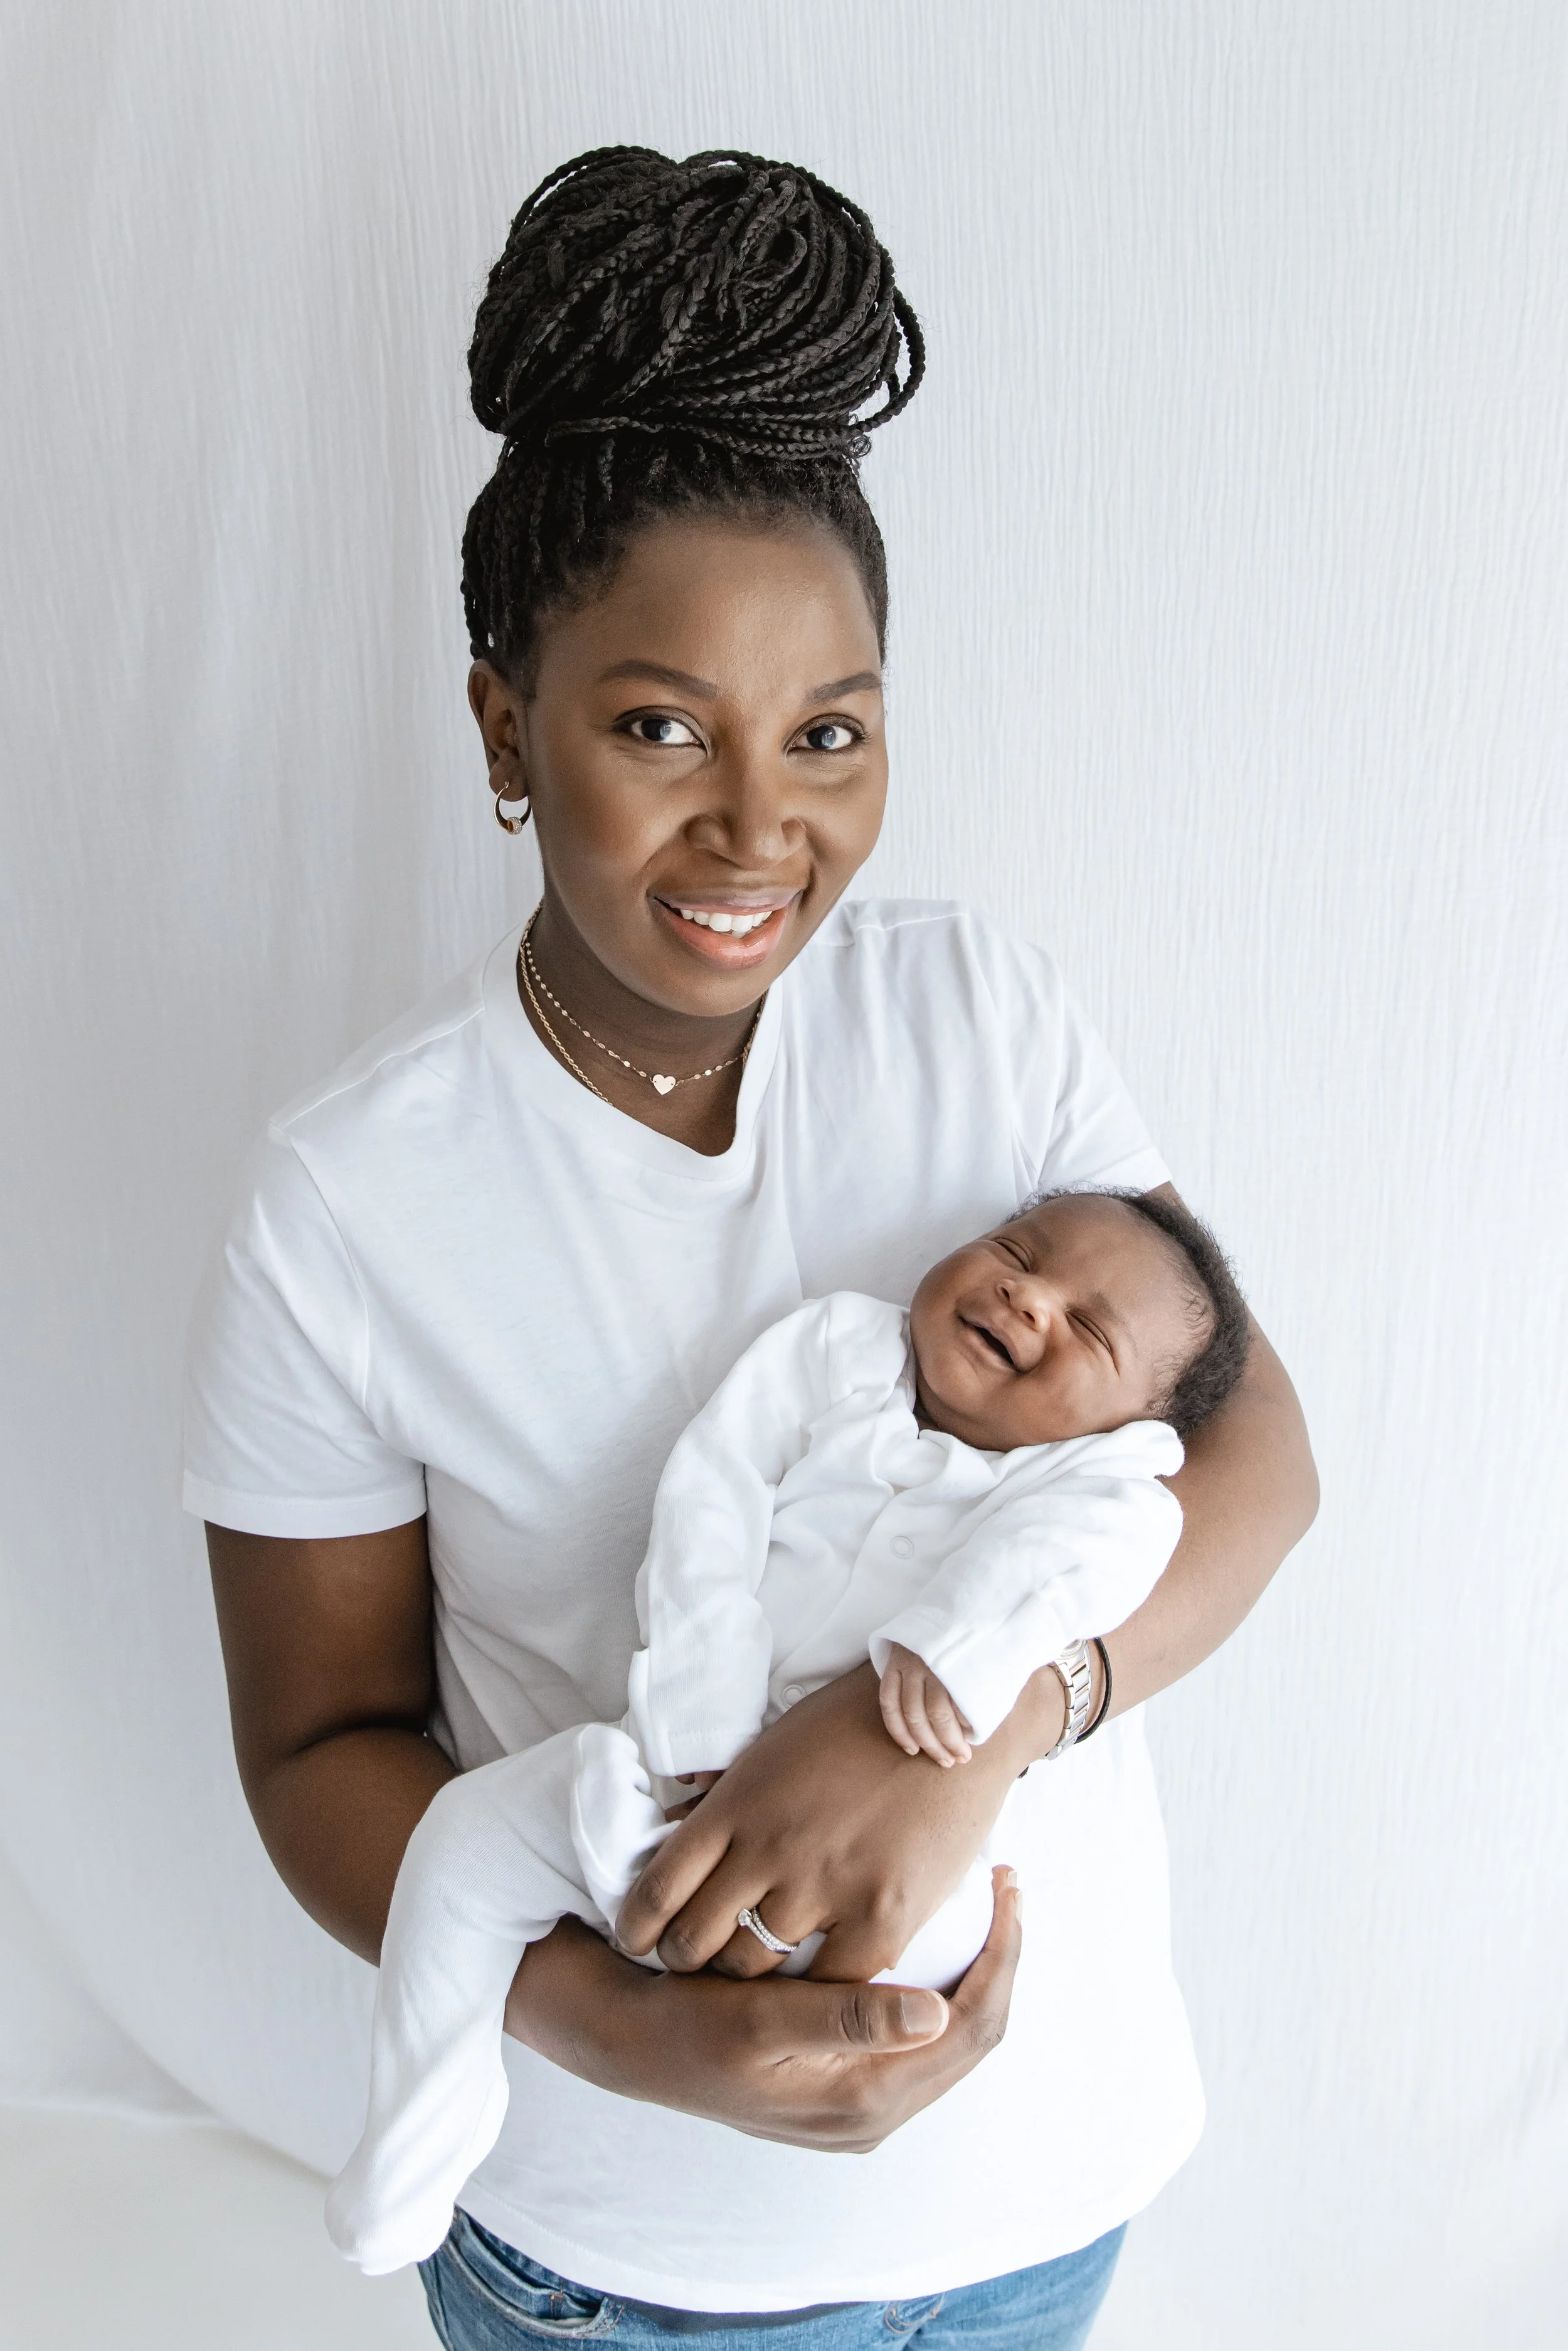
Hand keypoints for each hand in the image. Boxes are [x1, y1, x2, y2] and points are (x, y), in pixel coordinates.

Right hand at [505, 1872, 1022, 2152]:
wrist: (630, 2045)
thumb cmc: (687, 2028)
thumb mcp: (758, 2022)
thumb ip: (846, 2019)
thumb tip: (937, 2013)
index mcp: (864, 2101)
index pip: (973, 2027)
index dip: (1001, 1954)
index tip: (1007, 1883)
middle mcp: (872, 2110)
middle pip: (973, 2028)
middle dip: (996, 1954)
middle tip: (1003, 1882)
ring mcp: (856, 2097)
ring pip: (949, 2026)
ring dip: (969, 1964)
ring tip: (974, 1898)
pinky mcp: (838, 2077)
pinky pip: (913, 2026)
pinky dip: (931, 1974)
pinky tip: (922, 1927)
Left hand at [617, 1660, 1061, 1981]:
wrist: (951, 1713)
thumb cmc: (859, 1723)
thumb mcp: (774, 1746)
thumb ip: (726, 1797)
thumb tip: (675, 1829)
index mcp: (738, 1804)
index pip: (657, 1889)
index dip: (636, 1928)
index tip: (638, 1940)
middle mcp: (770, 1849)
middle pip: (694, 1941)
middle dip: (685, 1960)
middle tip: (695, 1964)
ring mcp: (825, 1885)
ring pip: (754, 1968)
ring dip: (747, 1978)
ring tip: (752, 1978)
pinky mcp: (882, 1915)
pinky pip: (828, 1985)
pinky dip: (817, 1991)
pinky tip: (815, 1987)